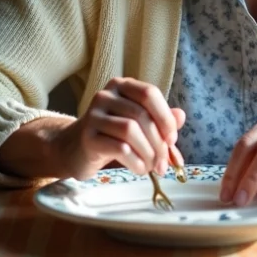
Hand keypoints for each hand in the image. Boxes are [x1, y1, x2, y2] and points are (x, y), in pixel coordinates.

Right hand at [52, 77, 185, 180]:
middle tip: (164, 163)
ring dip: (148, 153)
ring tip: (151, 167)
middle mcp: (106, 95)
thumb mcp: (138, 125)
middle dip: (159, 142)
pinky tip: (139, 169)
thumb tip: (181, 117)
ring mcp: (93, 115)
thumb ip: (160, 121)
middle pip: (142, 115)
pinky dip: (136, 161)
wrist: (75, 149)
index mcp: (121, 86)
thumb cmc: (112, 136)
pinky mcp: (87, 137)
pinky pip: (119, 148)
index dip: (165, 117)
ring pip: (131, 131)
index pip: (149, 93)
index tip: (172, 140)